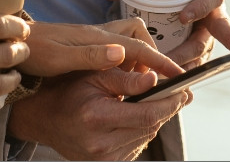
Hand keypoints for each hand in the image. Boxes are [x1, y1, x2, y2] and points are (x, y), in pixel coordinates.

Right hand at [7, 67, 188, 160]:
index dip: (170, 103)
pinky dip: (142, 130)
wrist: (45, 119)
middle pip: (150, 127)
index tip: (185, 91)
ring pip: (146, 138)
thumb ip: (127, 79)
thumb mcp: (95, 76)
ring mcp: (103, 158)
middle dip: (167, 109)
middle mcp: (100, 144)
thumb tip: (155, 78)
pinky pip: (136, 146)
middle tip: (180, 93)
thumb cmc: (69, 92)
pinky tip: (138, 117)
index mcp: (97, 118)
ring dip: (156, 119)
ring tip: (157, 101)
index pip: (147, 114)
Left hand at [21, 19, 184, 79]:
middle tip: (153, 79)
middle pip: (138, 36)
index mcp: (98, 37)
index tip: (177, 74)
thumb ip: (92, 56)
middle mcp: (100, 34)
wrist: (11, 44)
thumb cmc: (33, 51)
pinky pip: (116, 50)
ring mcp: (93, 39)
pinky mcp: (87, 46)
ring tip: (138, 82)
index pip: (138, 47)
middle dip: (151, 54)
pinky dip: (124, 61)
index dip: (160, 61)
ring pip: (127, 41)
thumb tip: (122, 53)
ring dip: (138, 58)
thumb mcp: (60, 58)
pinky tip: (118, 78)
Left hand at [106, 0, 229, 70]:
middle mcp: (214, 15)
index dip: (199, 8)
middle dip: (189, 49)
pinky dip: (180, 76)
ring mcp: (208, 35)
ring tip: (163, 79)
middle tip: (169, 62)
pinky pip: (194, 66)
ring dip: (184, 67)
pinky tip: (166, 87)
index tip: (183, 17)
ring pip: (201, 54)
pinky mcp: (200, 52)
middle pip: (210, 35)